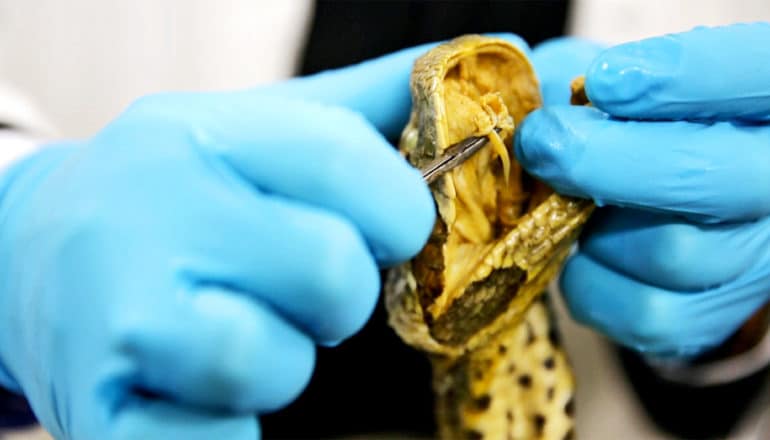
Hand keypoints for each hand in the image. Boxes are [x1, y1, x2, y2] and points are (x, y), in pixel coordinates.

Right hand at [0, 45, 437, 438]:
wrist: (29, 257)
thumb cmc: (174, 196)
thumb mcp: (249, 130)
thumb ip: (365, 108)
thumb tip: (488, 65)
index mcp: (199, 139)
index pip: (344, 162)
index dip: (399, 211)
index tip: (392, 230)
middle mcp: (151, 214)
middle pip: (329, 271)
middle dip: (341, 294)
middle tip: (304, 292)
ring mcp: (119, 315)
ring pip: (270, 361)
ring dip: (280, 362)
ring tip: (240, 334)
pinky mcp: (102, 407)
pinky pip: (213, 439)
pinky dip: (229, 427)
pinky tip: (202, 390)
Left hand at [517, 23, 769, 356]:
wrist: (642, 200)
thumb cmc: (618, 126)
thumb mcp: (600, 80)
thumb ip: (572, 75)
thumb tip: (520, 92)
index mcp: (758, 105)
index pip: (754, 74)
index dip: (686, 78)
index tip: (603, 80)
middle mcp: (768, 178)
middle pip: (710, 176)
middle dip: (607, 161)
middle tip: (544, 143)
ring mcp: (750, 255)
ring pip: (671, 252)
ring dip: (594, 230)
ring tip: (570, 208)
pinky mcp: (711, 315)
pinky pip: (647, 315)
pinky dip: (593, 285)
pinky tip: (584, 253)